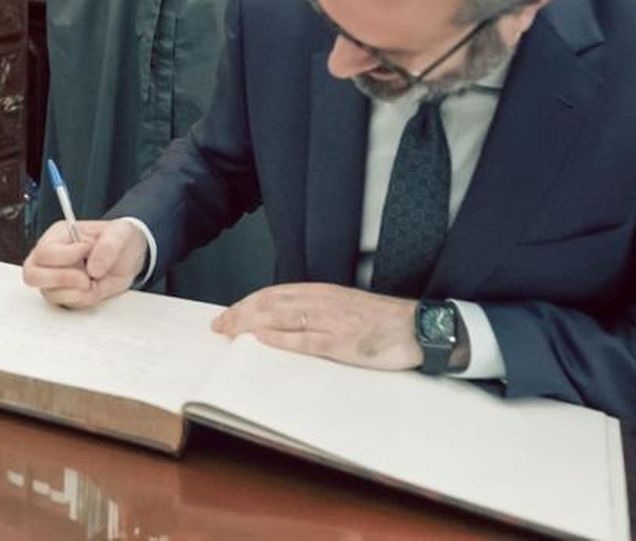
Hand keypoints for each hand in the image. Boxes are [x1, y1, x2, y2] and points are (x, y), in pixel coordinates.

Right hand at [21, 219, 146, 308]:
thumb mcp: (121, 233)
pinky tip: (94, 287)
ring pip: (48, 293)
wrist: (130, 257)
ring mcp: (56, 278)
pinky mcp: (66, 294)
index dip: (65, 256)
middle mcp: (52, 258)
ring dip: (75, 291)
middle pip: (32, 274)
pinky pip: (65, 304)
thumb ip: (108, 246)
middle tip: (86, 278)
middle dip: (61, 279)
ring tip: (93, 281)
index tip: (87, 251)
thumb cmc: (120, 239)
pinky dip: (82, 300)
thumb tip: (93, 268)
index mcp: (58, 236)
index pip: (44, 252)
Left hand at [212, 283, 422, 370]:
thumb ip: (316, 310)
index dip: (245, 304)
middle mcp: (321, 302)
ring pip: (282, 318)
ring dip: (251, 325)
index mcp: (321, 292)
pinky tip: (263, 340)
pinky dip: (282, 339)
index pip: (273, 294)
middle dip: (240, 314)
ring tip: (230, 332)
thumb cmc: (380, 320)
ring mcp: (331, 322)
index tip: (226, 315)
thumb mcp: (343, 306)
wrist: (417, 327)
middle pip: (270, 304)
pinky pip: (306, 339)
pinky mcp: (342, 343)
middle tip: (218, 326)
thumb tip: (283, 321)